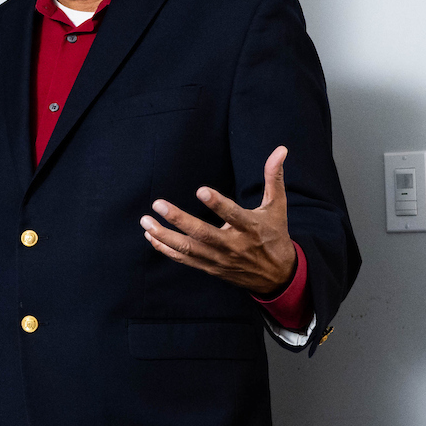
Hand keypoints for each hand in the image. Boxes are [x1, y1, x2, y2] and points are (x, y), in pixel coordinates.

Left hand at [139, 146, 297, 295]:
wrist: (278, 276)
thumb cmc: (275, 235)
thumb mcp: (277, 206)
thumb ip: (274, 177)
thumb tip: (280, 149)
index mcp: (251, 228)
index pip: (233, 215)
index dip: (218, 204)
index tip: (200, 190)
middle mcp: (234, 246)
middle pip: (203, 234)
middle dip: (179, 220)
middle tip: (158, 204)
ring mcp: (220, 259)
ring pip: (189, 249)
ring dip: (165, 236)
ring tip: (145, 222)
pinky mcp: (211, 268)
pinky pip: (185, 260)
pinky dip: (167, 249)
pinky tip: (152, 236)